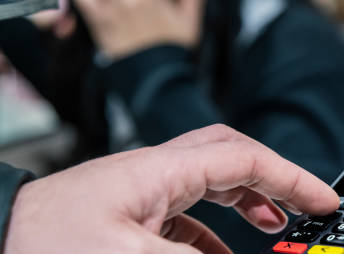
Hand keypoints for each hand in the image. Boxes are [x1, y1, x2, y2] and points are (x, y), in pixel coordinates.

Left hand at [0, 124, 338, 253]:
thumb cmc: (44, 251)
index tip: (322, 199)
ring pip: (211, 189)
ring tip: (271, 231)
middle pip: (232, 162)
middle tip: (302, 206)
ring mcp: (142, 195)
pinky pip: (185, 218)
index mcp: (163, 172)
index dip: (293, 179)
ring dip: (247, 207)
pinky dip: (212, 235)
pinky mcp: (130, 218)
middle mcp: (156, 175)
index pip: (246, 162)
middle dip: (274, 182)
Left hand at [73, 0, 203, 58]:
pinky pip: (82, 1)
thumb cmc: (173, 51)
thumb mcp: (189, 24)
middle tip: (126, 4)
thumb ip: (192, 1)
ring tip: (111, 6)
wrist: (156, 78)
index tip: (145, 1)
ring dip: (104, 0)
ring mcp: (116, 8)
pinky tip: (73, 6)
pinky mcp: (100, 21)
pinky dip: (75, 1)